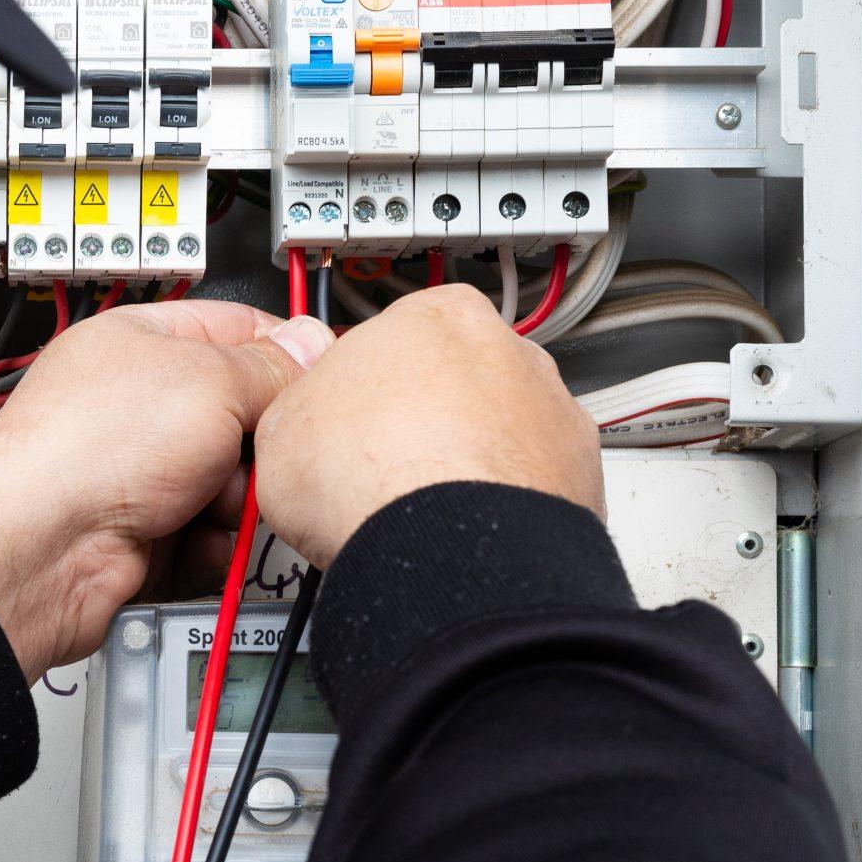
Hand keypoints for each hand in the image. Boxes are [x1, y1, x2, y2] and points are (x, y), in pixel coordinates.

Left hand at [0, 300, 328, 681]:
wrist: (40, 550)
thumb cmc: (85, 451)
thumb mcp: (209, 382)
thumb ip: (270, 365)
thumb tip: (309, 347)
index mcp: (141, 344)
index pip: (236, 329)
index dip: (284, 353)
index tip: (319, 379)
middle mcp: (136, 407)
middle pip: (239, 417)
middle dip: (257, 444)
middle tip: (255, 454)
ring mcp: (137, 474)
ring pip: (230, 485)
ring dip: (238, 502)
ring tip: (215, 505)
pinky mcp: (143, 536)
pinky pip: (209, 539)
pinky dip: (214, 546)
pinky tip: (199, 542)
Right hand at [255, 283, 603, 571]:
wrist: (447, 549)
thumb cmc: (373, 477)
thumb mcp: (281, 424)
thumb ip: (298, 400)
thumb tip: (294, 412)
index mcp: (435, 312)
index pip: (388, 338)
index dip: (357, 388)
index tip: (344, 422)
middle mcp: (506, 350)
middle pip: (454, 380)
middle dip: (422, 422)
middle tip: (379, 471)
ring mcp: (550, 411)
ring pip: (501, 432)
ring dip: (469, 464)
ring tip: (423, 515)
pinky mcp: (581, 474)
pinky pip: (534, 486)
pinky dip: (505, 509)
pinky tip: (465, 537)